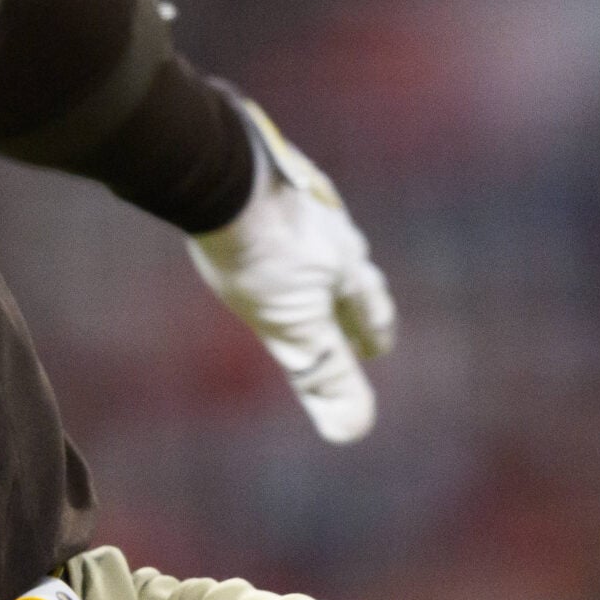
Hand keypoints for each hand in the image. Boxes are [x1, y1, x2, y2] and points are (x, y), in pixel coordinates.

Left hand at [189, 101, 395, 442]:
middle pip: (350, 265)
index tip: (377, 348)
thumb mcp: (291, 325)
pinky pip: (284, 201)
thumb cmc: (259, 255)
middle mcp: (332, 225)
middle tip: (353, 308)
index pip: (369, 305)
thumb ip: (323, 371)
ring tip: (311, 264)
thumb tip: (354, 430)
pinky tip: (263, 219)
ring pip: (320, 230)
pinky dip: (284, 221)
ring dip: (321, 253)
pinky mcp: (265, 168)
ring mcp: (300, 193)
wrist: (222, 172)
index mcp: (344, 264)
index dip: (373, 330)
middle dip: (352, 292)